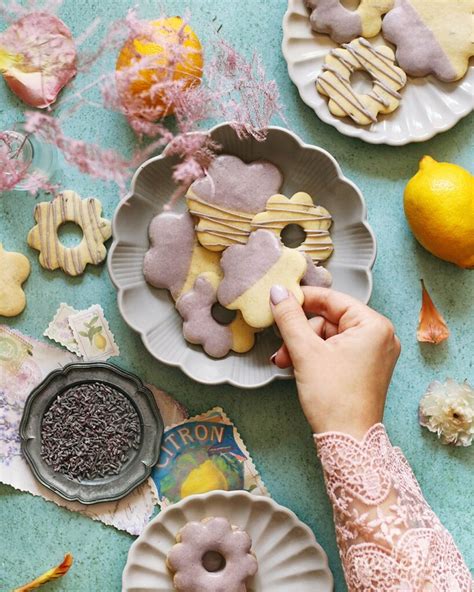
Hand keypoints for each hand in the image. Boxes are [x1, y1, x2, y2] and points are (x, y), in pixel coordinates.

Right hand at [270, 286, 400, 438]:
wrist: (348, 442)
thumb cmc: (335, 399)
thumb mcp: (306, 352)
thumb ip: (289, 318)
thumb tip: (278, 293)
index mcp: (374, 326)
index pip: (332, 299)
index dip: (303, 299)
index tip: (280, 300)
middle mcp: (380, 336)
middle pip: (329, 319)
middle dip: (301, 333)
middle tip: (283, 346)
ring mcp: (374, 354)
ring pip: (329, 336)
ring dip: (304, 347)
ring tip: (287, 361)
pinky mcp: (366, 368)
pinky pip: (336, 351)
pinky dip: (316, 356)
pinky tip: (299, 366)